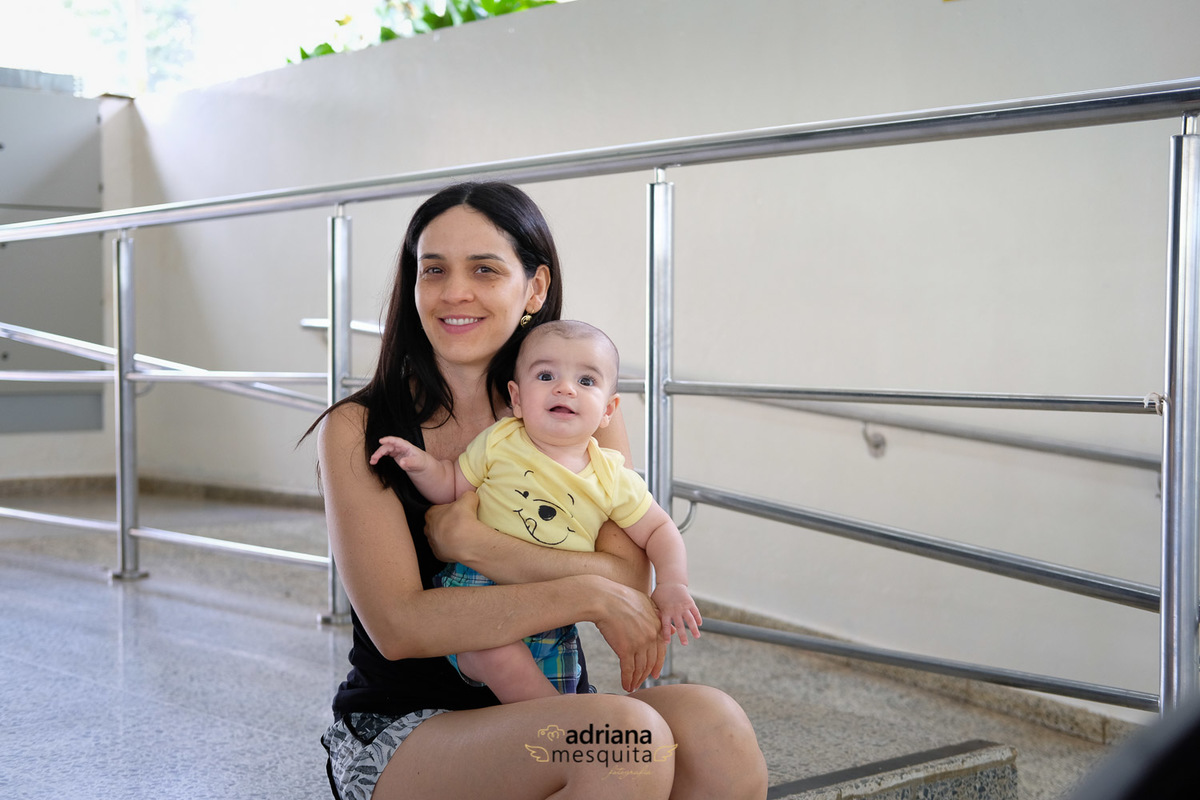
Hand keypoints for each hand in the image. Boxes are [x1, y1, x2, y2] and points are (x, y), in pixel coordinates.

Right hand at [369, 436, 425, 471]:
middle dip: (380, 451)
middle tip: (374, 458)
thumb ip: (410, 462)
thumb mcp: (418, 463)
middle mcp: (400, 446)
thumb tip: (402, 462)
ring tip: (372, 461)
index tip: (381, 440)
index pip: (397, 441)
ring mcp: (397, 450)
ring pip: (385, 449)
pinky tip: (374, 461)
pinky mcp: (394, 454)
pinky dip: (379, 456)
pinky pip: (385, 453)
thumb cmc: (421, 462)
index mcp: (406, 446)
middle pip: (388, 446)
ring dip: (378, 454)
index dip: (389, 440)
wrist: (421, 465)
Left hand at [423, 490, 483, 563]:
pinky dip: (451, 548)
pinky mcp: (438, 555)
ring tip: (460, 536)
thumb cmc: (462, 518)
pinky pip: (444, 550)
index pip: (436, 510)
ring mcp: (432, 543)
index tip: (455, 512)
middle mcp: (428, 529)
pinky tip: (460, 545)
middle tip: (458, 524)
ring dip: (447, 537)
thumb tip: (470, 496)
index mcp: (431, 514)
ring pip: (438, 538)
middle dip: (445, 524)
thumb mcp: (468, 498)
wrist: (464, 541)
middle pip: (435, 525)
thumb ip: (467, 495)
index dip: (446, 511)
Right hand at [590, 577, 665, 691]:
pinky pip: (628, 670)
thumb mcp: (646, 603)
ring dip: (637, 680)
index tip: (655, 674)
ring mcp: (639, 644)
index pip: (660, 651)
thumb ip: (658, 617)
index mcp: (657, 626)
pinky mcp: (625, 649)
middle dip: (647, 674)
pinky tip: (625, 686)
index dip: (657, 665)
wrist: (605, 599)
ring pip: (641, 668)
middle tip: (642, 682)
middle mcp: (651, 637)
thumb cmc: (621, 598)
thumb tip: (672, 630)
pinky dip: (627, 680)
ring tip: (632, 686)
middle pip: (651, 662)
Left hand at [650, 582, 702, 644]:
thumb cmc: (660, 592)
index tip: (667, 642)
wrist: (670, 581)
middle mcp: (676, 611)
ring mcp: (684, 607)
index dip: (666, 634)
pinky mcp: (690, 602)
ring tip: (697, 637)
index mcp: (666, 611)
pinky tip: (700, 624)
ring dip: (694, 629)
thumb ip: (655, 612)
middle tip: (685, 644)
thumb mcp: (654, 602)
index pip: (666, 626)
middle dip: (683, 635)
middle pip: (680, 625)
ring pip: (690, 620)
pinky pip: (695, 611)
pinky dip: (698, 618)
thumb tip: (652, 622)